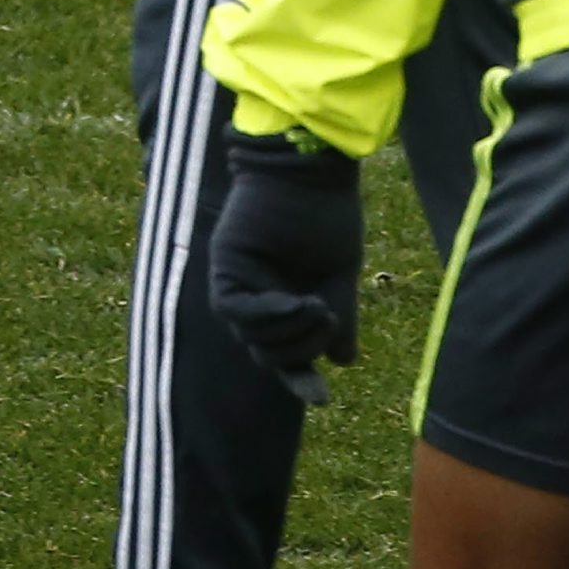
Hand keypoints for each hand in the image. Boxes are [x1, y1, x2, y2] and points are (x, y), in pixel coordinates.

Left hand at [208, 130, 362, 405]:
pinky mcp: (224, 265)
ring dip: (289, 332)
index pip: (285, 355)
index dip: (300, 380)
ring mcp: (237, 282)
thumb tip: (343, 361)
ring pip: (252, 337)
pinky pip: (236, 309)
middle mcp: (256, 297)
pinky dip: (266, 314)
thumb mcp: (340, 275)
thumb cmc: (328, 215)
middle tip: (330, 318)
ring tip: (319, 306)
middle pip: (268, 353)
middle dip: (303, 349)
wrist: (313, 169)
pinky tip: (297, 303)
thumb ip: (338, 318)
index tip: (323, 400)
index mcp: (283, 301)